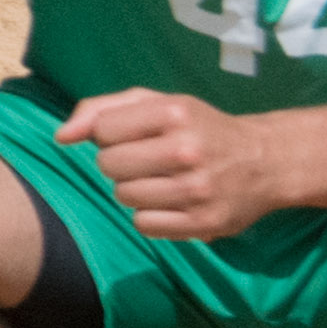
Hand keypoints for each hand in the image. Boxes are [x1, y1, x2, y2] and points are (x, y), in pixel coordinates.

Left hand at [66, 89, 251, 243]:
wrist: (265, 161)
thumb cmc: (199, 127)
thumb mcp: (157, 103)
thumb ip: (101, 109)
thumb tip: (61, 137)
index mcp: (174, 112)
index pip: (103, 130)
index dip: (111, 135)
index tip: (135, 136)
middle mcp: (187, 149)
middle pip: (109, 165)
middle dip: (119, 163)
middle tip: (146, 161)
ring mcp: (197, 189)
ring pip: (124, 196)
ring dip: (133, 190)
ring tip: (160, 180)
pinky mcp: (205, 223)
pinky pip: (144, 224)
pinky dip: (150, 216)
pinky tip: (170, 202)